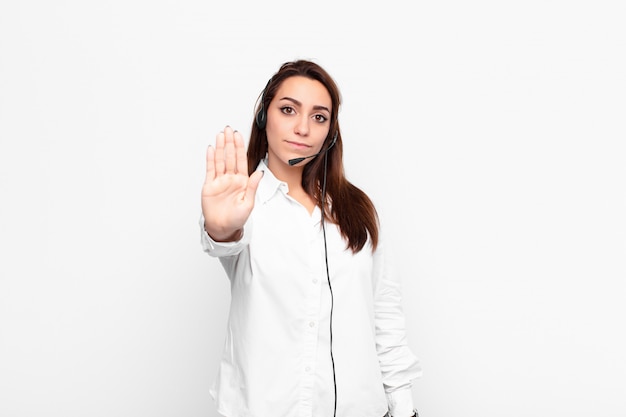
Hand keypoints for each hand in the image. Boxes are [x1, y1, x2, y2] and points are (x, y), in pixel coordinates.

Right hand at [201, 126, 262, 240]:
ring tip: (220, 135)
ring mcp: (220, 181)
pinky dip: (211, 159)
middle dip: (230, 143)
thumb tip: (259, 173)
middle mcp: (231, 178)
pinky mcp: (210, 185)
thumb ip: (252, 187)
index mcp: (242, 181)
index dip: (239, 147)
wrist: (223, 228)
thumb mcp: (248, 204)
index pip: (241, 160)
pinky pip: (210, 169)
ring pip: (220, 160)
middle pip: (230, 157)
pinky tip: (212, 149)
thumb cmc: (237, 218)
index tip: (238, 136)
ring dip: (221, 147)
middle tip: (228, 129)